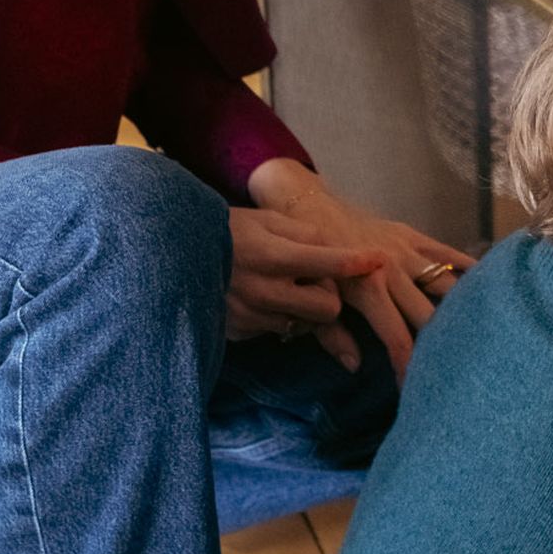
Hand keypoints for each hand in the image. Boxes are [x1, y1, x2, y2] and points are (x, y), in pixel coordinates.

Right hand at [226, 205, 381, 365]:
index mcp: (272, 255)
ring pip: (305, 325)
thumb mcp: (266, 220)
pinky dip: (278, 317)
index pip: (327, 262)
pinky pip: (278, 331)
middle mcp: (264, 291)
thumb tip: (343, 256)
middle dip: (329, 296)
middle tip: (314, 279)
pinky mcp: (240, 333)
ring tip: (283, 286)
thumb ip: (305, 235)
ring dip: (303, 309)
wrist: (174, 255)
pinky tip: (260, 298)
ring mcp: (251, 317)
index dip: (356, 262)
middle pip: (328, 309)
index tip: (379, 259)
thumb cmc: (230, 231)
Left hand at [243, 159, 472, 372]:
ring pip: (447, 284)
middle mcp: (394, 271)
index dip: (409, 365)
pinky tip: (489, 285)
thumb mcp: (314, 299)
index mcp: (369, 289)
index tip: (417, 387)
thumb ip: (333, 335)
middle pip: (430, 315)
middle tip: (456, 367)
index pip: (398, 336)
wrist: (309, 208)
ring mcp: (408, 252)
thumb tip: (355, 367)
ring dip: (462, 309)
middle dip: (442, 343)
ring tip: (479, 333)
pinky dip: (469, 269)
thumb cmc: (310, 260)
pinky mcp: (414, 236)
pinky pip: (448, 253)